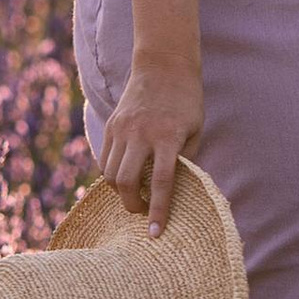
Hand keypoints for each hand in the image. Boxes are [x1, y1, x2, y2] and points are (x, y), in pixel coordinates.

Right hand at [96, 56, 203, 236]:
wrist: (164, 65)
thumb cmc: (186, 102)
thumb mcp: (194, 131)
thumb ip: (184, 160)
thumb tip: (174, 191)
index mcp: (168, 136)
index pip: (161, 182)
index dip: (158, 210)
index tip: (155, 233)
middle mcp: (142, 133)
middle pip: (125, 181)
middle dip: (131, 204)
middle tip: (140, 213)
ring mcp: (123, 128)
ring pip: (109, 172)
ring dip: (119, 191)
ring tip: (133, 195)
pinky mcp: (111, 124)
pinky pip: (104, 158)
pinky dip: (111, 173)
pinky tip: (123, 177)